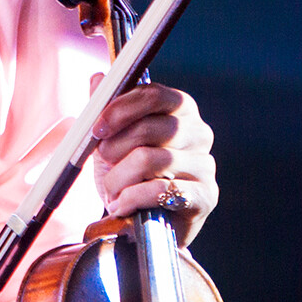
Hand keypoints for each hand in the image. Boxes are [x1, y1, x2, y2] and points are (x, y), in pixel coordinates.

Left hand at [89, 75, 217, 243]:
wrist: (141, 222)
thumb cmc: (128, 174)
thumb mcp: (111, 139)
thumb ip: (105, 108)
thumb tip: (98, 79)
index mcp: (179, 109)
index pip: (153, 95)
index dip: (120, 108)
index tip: (97, 127)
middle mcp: (198, 133)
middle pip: (151, 127)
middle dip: (115, 147)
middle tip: (103, 162)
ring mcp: (205, 164)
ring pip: (151, 160)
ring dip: (119, 178)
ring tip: (111, 190)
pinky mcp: (205, 195)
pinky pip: (161, 190)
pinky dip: (132, 198)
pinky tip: (122, 204)